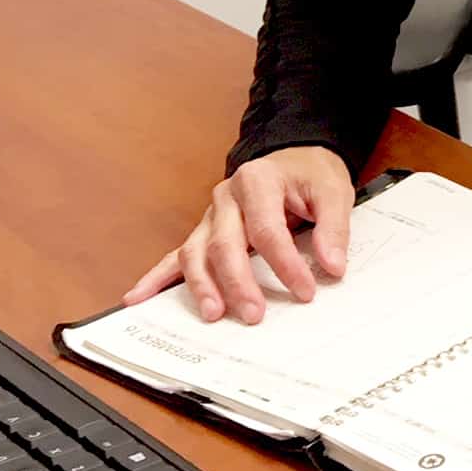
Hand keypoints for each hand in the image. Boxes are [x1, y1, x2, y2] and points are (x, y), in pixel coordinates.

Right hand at [123, 146, 354, 323]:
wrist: (294, 156)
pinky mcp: (204, 231)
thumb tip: (332, 266)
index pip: (267, 230)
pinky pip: (177, 255)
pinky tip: (137, 297)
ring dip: (201, 286)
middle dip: (238, 282)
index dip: (285, 264)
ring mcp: (211, 216)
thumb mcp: (334, 191)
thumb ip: (334, 228)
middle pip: (224, 244)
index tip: (305, 290)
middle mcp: (226, 198)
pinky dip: (157, 277)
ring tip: (212, 314)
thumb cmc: (310, 174)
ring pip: (196, 253)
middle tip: (254, 314)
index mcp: (258, 181)